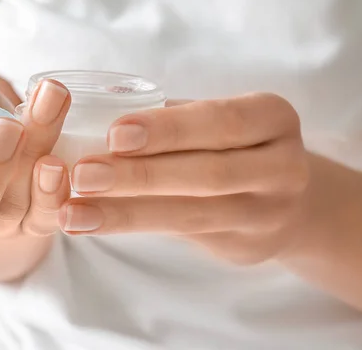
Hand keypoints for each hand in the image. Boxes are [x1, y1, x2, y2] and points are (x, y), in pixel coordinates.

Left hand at [62, 94, 309, 264]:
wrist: (287, 199)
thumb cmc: (232, 144)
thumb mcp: (218, 121)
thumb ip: (173, 118)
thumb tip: (95, 114)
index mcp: (274, 118)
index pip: (221, 122)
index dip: (169, 130)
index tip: (114, 135)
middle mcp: (284, 167)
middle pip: (207, 173)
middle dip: (140, 175)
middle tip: (82, 174)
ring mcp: (269, 213)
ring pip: (191, 214)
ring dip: (126, 212)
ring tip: (74, 211)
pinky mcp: (246, 246)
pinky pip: (181, 236)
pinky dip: (133, 226)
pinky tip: (93, 223)